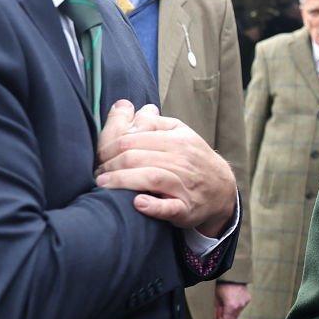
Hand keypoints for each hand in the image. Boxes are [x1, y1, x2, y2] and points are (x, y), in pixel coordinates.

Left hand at [95, 102, 238, 233]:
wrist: (222, 188)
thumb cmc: (194, 159)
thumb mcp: (181, 133)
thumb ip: (154, 122)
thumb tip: (128, 109)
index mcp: (176, 140)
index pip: (133, 139)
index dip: (109, 148)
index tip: (98, 156)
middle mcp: (181, 160)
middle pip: (137, 158)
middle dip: (110, 165)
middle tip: (96, 173)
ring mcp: (184, 185)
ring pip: (150, 178)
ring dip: (122, 181)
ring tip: (103, 185)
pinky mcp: (185, 209)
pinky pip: (169, 208)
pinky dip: (153, 206)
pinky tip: (137, 203)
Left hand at [213, 283, 249, 318]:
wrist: (231, 272)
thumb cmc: (220, 284)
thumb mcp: (214, 298)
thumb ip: (214, 312)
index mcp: (232, 306)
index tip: (217, 313)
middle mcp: (241, 305)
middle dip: (225, 316)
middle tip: (220, 306)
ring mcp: (245, 302)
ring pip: (237, 314)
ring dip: (230, 311)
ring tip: (225, 300)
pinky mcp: (248, 298)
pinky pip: (240, 307)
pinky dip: (235, 306)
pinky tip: (231, 297)